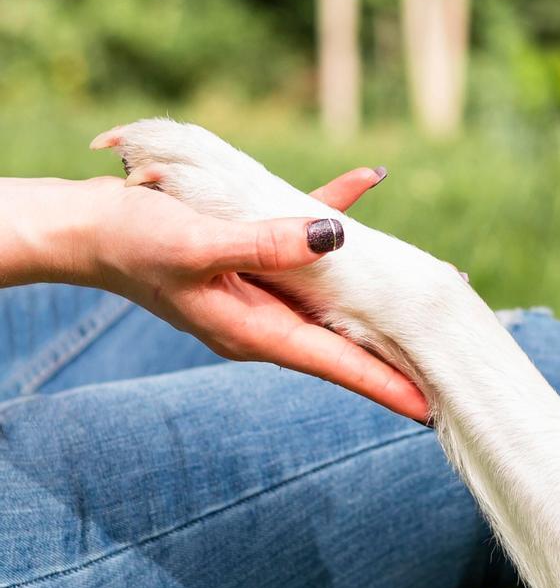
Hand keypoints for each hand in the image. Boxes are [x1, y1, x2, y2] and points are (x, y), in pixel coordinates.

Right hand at [2, 168, 429, 421]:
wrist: (83, 227)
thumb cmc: (131, 242)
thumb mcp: (198, 245)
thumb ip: (266, 243)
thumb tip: (336, 237)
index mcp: (253, 331)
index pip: (334, 364)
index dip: (383, 383)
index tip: (427, 405)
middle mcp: (264, 317)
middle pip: (342, 337)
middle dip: (392, 346)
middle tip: (447, 353)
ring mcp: (260, 289)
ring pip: (332, 290)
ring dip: (377, 284)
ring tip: (428, 283)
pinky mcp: (252, 254)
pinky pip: (303, 235)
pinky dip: (332, 212)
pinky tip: (365, 182)